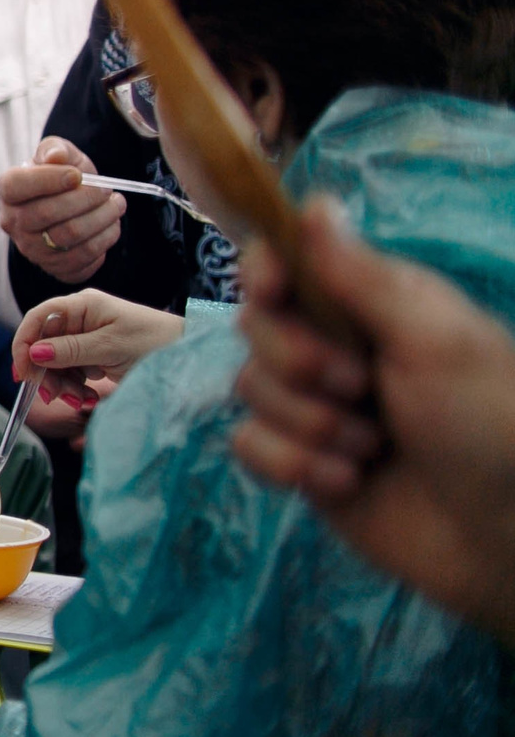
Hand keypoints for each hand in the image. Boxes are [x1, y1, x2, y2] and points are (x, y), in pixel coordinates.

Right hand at [0, 138, 124, 285]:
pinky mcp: (54, 267)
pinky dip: (105, 240)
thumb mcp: (60, 154)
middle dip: (86, 198)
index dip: (49, 179)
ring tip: (116, 205)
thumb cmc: (62, 177)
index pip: (17, 186)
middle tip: (107, 190)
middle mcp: (13, 222)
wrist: (69, 207)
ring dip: (102, 218)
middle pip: (47, 212)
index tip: (77, 175)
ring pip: (70, 236)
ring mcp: (31, 249)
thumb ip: (56, 148)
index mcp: (8, 191)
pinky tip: (111, 226)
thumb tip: (55, 157)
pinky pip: (83, 259)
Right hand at [15, 292, 180, 443]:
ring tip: (83, 400)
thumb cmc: (154, 342)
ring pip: (55, 363)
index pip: (38, 318)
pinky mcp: (94, 355)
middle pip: (44, 344)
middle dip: (47, 373)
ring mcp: (86, 337)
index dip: (24, 344)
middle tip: (57, 397)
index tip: (23, 374)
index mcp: (82, 306)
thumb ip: (70, 350)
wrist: (188, 355)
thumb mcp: (110, 347)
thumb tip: (33, 353)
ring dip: (62, 385)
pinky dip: (76, 388)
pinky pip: (71, 372)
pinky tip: (90, 398)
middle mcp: (80, 319)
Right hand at [233, 200, 514, 646]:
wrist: (505, 536)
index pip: (285, 261)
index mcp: (370, 303)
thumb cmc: (486, 423)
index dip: (265, 272)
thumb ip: (362, 275)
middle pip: (254, 326)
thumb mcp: (434, 339)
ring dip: (310, 425)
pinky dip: (293, 466)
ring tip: (370, 449)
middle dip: (299, 364)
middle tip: (360, 389)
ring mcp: (315, 406)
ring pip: (249, 390)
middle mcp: (336, 347)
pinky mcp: (300, 462)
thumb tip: (312, 200)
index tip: (274, 292)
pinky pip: (247, 448)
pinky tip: (347, 481)